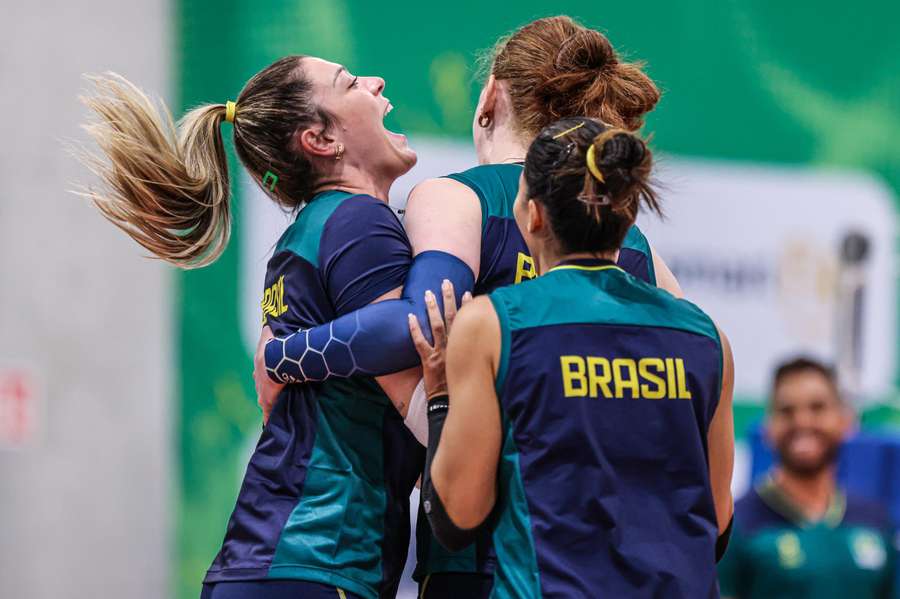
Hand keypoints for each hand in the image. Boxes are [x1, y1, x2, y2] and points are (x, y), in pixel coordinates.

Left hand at [254, 325, 283, 423]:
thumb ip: (268, 331)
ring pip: (264, 400)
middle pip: (261, 387)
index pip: (260, 373)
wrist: (275, 360)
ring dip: (268, 403)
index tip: (269, 378)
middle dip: (266, 389)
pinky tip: (270, 424)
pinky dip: (269, 418)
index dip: (264, 375)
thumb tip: (267, 324)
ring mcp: (262, 392)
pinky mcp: (267, 401)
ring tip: (274, 408)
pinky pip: (268, 412)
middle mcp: (258, 380)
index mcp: (259, 366)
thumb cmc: (274, 348)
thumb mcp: (268, 337)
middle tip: (272, 392)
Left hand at [408, 280, 472, 398]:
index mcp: (465, 346)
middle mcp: (454, 345)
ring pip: (436, 326)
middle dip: (449, 298)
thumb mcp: (472, 366)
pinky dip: (414, 329)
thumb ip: (472, 352)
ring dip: (432, 308)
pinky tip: (410, 316)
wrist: (451, 402)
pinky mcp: (429, 361)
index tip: (469, 293)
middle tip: (445, 282)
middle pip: (452, 317)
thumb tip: (476, 341)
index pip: (467, 322)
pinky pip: (420, 342)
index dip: (468, 307)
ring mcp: (441, 352)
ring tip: (428, 293)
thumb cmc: (464, 385)